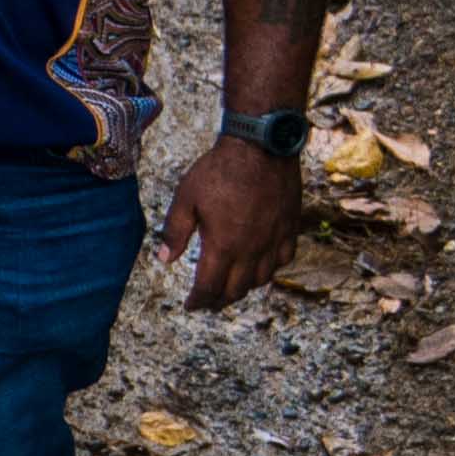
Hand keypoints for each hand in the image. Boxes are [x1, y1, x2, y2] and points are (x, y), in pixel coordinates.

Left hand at [170, 125, 300, 307]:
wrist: (260, 149)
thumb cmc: (218, 171)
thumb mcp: (185, 198)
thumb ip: (175, 231)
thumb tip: (165, 259)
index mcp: (223, 245)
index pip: (210, 286)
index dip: (199, 301)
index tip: (190, 306)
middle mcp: (252, 249)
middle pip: (237, 289)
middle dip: (219, 300)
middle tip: (207, 302)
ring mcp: (274, 240)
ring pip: (262, 279)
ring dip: (244, 288)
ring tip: (230, 288)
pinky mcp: (289, 229)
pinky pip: (283, 260)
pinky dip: (270, 270)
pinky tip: (261, 267)